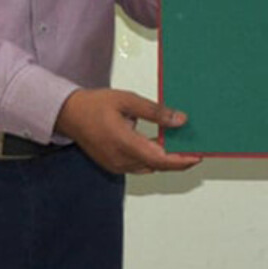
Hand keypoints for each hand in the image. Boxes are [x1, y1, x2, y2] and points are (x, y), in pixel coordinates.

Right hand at [54, 88, 202, 174]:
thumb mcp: (128, 101)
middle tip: (197, 151)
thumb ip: (156, 112)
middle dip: (178, 161)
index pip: (160, 159)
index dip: (181, 160)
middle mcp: (121, 160)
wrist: (69, 114)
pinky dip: (153, 159)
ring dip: (166, 161)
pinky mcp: (114, 164)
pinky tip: (162, 147)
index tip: (198, 156)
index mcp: (124, 144)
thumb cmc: (96, 105)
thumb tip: (180, 120)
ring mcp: (116, 165)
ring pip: (149, 167)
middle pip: (157, 166)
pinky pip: (139, 166)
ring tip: (184, 148)